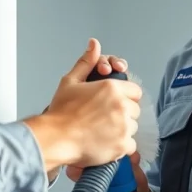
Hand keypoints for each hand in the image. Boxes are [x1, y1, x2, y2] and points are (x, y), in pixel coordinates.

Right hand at [43, 50, 125, 182]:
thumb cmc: (61, 112)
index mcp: (112, 88)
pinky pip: (130, 145)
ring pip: (133, 127)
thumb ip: (86, 62)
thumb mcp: (71, 81)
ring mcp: (123, 127)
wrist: (56, 138)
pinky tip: (106, 143)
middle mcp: (121, 106)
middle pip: (134, 110)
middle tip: (105, 118)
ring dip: (122, 129)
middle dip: (123, 113)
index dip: (125, 97)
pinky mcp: (121, 145)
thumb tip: (94, 44)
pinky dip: (121, 146)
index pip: (135, 91)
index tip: (114, 103)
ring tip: (103, 131)